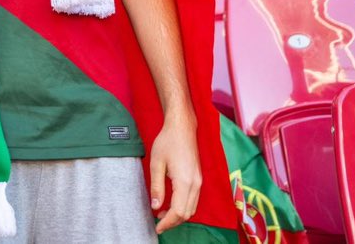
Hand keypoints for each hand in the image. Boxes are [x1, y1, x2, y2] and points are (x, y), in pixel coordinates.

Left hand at [150, 111, 201, 233]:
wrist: (182, 128)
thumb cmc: (167, 142)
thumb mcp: (156, 164)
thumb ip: (156, 187)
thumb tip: (155, 206)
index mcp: (185, 181)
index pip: (178, 211)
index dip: (167, 222)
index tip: (157, 227)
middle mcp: (196, 184)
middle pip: (187, 213)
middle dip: (172, 222)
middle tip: (157, 223)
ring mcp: (199, 182)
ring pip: (191, 208)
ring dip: (178, 215)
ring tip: (161, 215)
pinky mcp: (198, 179)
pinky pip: (193, 200)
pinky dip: (183, 207)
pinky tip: (170, 204)